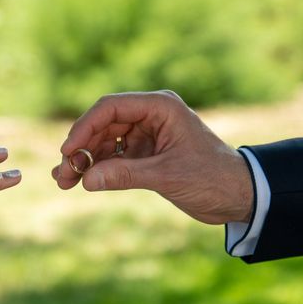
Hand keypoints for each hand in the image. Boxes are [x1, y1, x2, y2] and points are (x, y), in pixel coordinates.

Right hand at [52, 91, 253, 224]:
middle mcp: (150, 116)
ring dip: (84, 160)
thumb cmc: (213, 178)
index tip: (68, 151)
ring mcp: (145, 135)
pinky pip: (112, 157)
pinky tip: (79, 181)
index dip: (84, 128)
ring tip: (64, 182)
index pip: (110, 107)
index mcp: (160, 108)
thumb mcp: (167, 175)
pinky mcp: (144, 154)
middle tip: (62, 174)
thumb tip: (85, 180)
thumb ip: (125, 175)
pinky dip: (96, 169)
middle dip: (80, 149)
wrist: (239, 196)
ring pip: (103, 142)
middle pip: (102, 125)